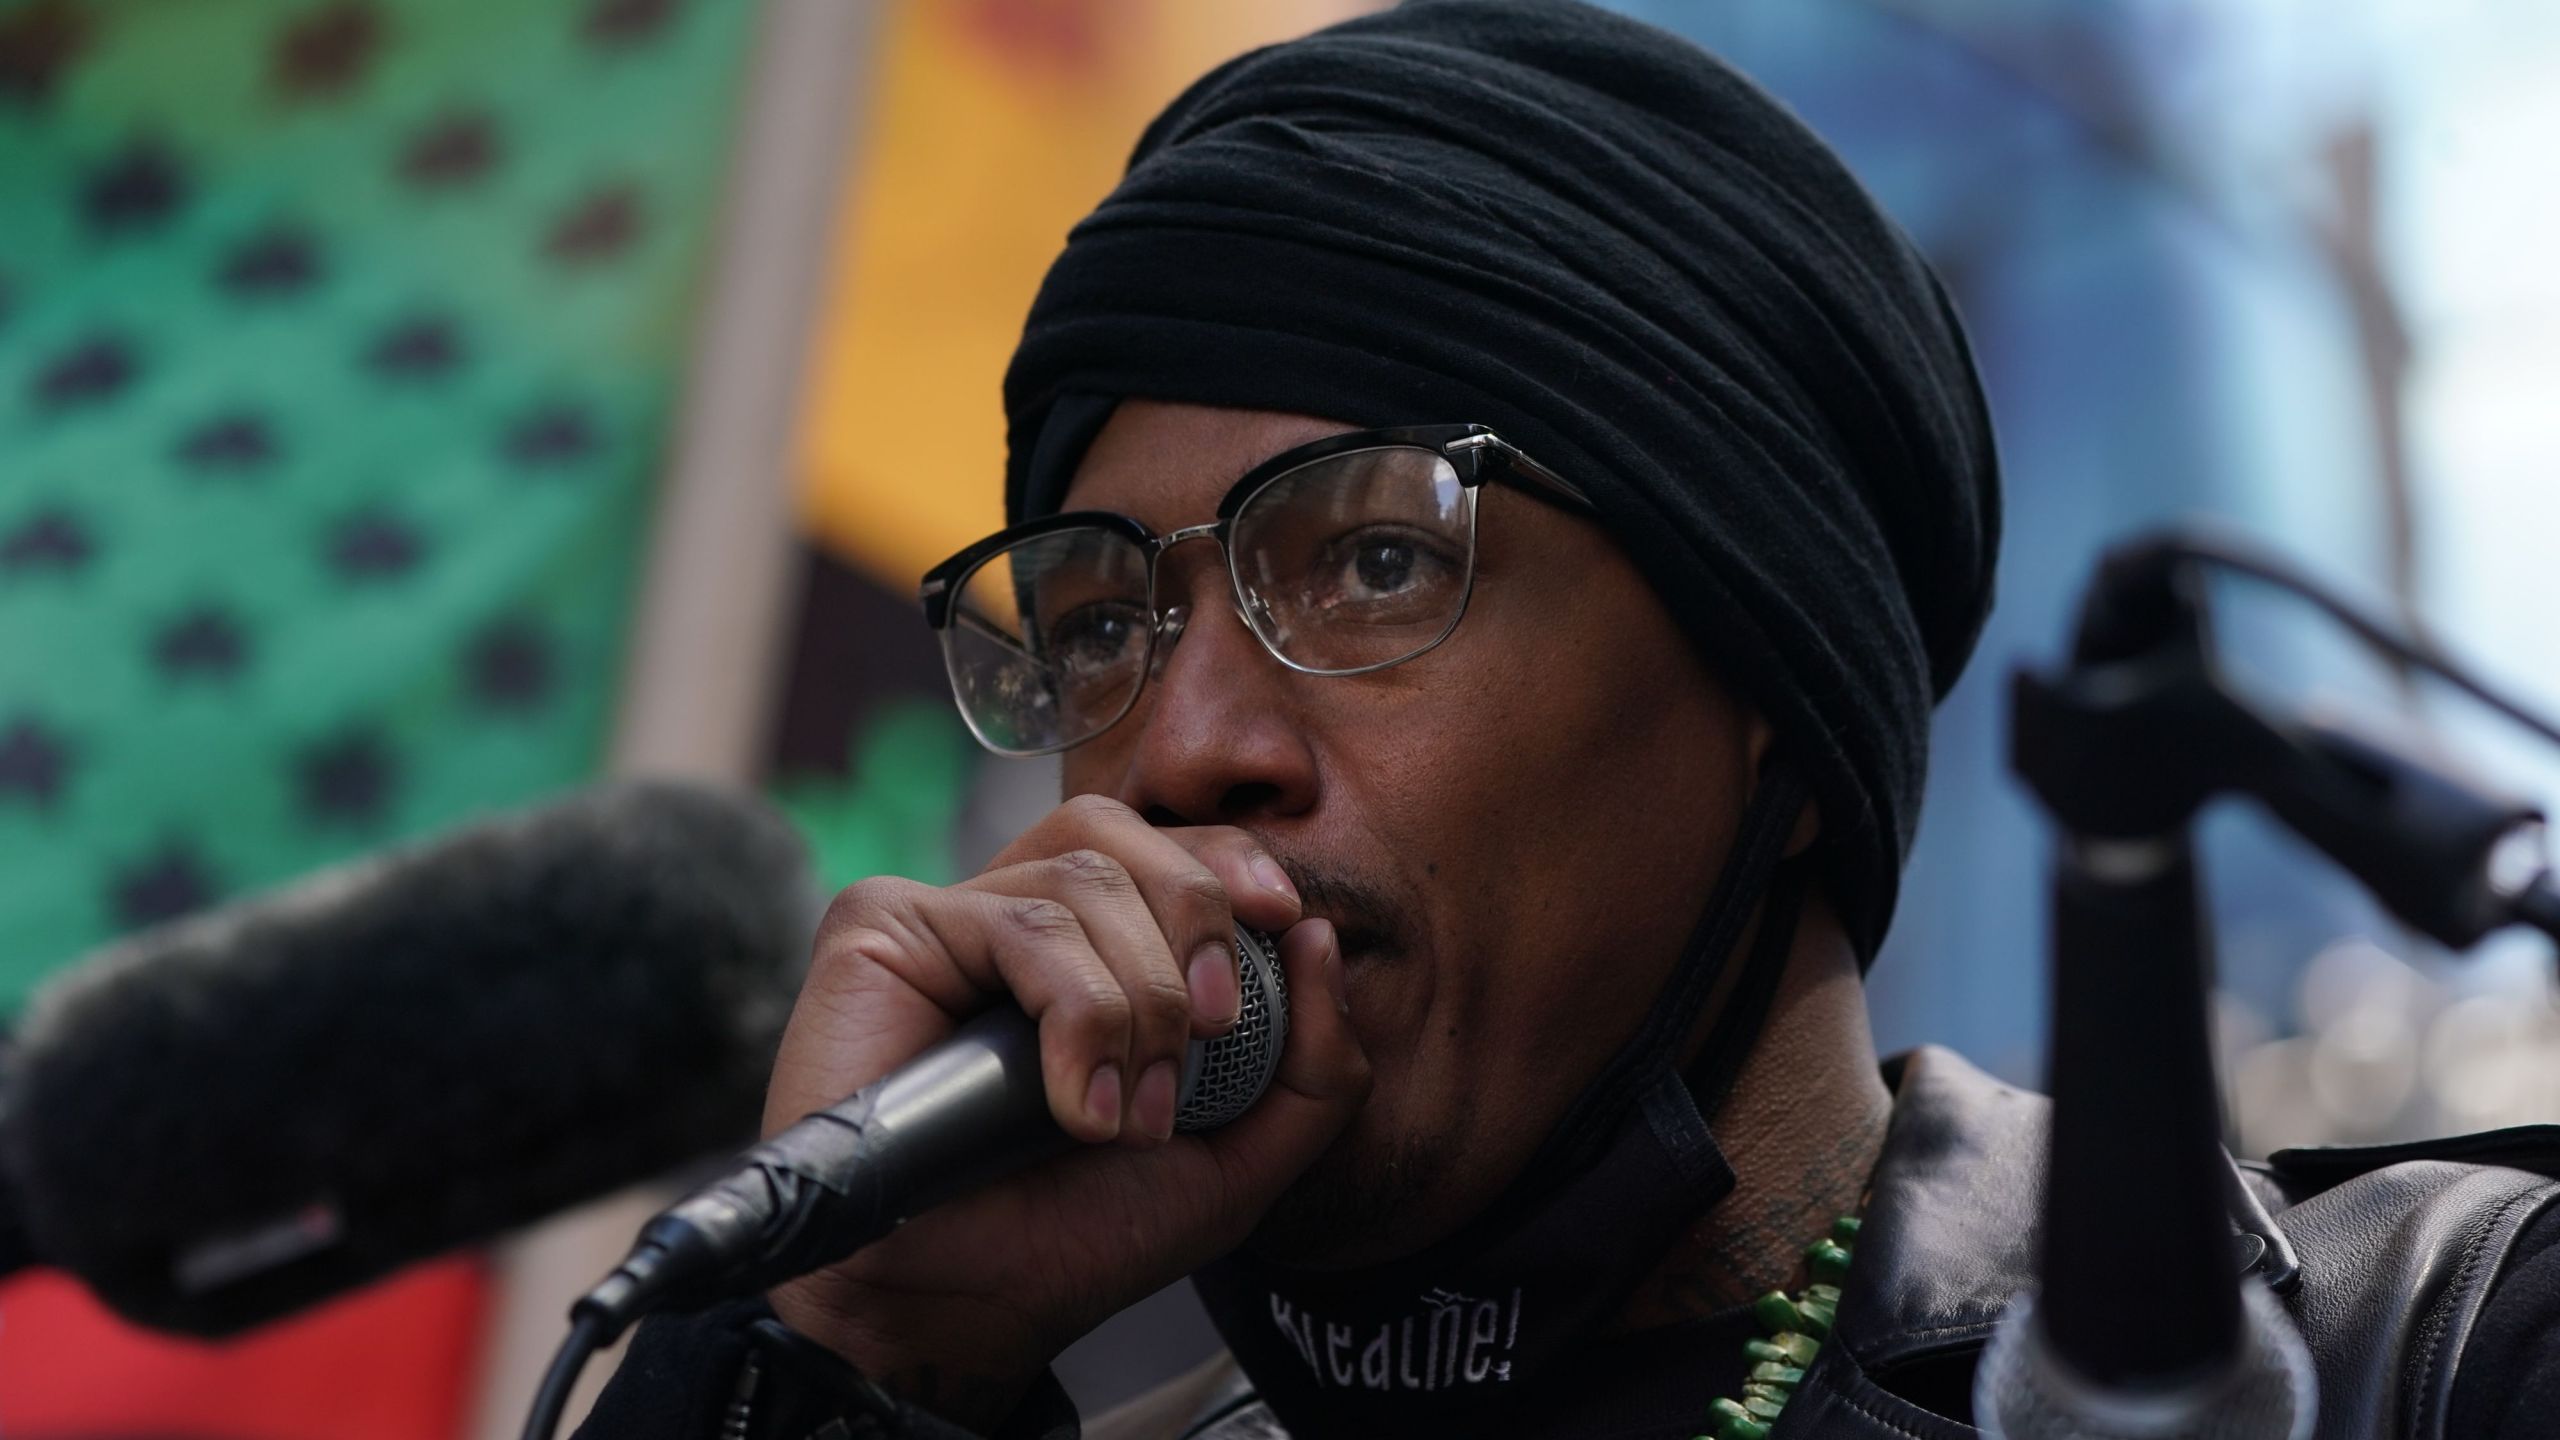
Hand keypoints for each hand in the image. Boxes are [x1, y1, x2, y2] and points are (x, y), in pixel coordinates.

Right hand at [763, 795, 1371, 1429]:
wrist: (965, 1309)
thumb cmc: (1078, 1235)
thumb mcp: (1239, 1160)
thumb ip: (1312, 1063)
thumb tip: (1319, 935)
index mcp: (1080, 946)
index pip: (1158, 846)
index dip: (1226, 863)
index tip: (1284, 921)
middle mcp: (1006, 917)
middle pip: (1118, 835)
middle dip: (1194, 924)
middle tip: (1209, 1034)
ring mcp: (943, 920)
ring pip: (1081, 882)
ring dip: (1137, 1002)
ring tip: (1127, 1111)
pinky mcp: (884, 931)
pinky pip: (1016, 923)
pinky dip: (1075, 1013)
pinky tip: (1076, 1105)